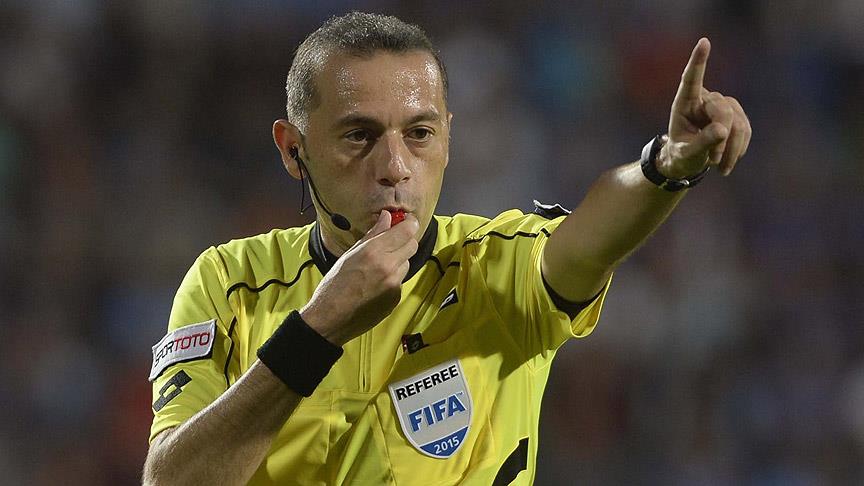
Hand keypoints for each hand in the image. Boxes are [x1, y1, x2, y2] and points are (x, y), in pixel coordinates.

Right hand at [300, 210, 419, 345]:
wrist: (330, 318)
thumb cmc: (334, 285)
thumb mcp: (350, 254)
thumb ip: (372, 234)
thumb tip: (386, 217)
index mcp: (374, 252)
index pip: (407, 231)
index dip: (409, 223)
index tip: (407, 221)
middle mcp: (388, 267)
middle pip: (413, 245)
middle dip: (405, 240)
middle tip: (393, 241)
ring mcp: (394, 284)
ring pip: (407, 263)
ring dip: (398, 261)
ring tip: (379, 267)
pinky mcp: (396, 298)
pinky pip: (400, 281)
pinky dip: (392, 279)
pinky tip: (376, 283)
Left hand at [660, 38, 751, 177]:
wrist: (690, 161)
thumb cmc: (681, 155)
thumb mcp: (686, 153)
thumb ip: (701, 143)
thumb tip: (723, 130)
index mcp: (684, 103)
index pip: (691, 80)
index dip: (698, 61)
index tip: (704, 42)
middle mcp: (704, 99)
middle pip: (723, 110)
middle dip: (721, 137)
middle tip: (714, 162)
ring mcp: (723, 105)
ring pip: (738, 123)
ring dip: (731, 149)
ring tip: (720, 168)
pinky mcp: (737, 116)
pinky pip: (746, 130)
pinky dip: (739, 148)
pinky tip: (729, 161)